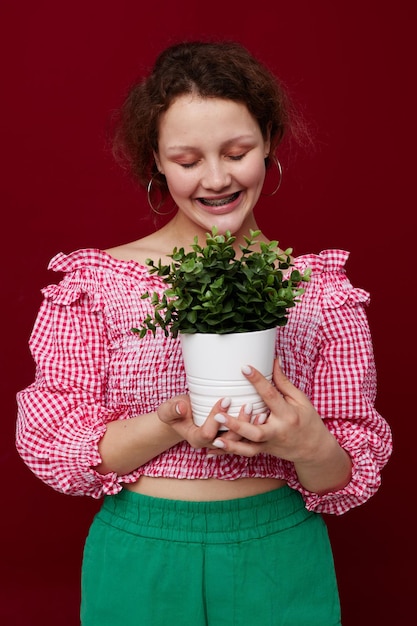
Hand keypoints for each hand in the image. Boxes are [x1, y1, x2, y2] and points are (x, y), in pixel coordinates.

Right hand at [157, 394, 257, 451]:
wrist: (182, 417)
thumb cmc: (175, 413)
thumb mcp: (167, 410)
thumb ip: (172, 409)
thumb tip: (182, 407)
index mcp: (196, 439)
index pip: (208, 433)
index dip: (216, 417)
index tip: (225, 399)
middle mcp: (211, 443)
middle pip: (228, 439)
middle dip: (239, 423)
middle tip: (248, 405)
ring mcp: (223, 441)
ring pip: (240, 440)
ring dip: (250, 427)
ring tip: (261, 412)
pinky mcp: (232, 436)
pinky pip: (245, 436)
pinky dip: (254, 427)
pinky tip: (264, 415)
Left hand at [210, 359, 351, 493]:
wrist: (314, 450)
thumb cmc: (308, 421)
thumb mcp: (300, 400)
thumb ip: (284, 382)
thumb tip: (274, 361)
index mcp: (288, 414)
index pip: (271, 396)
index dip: (258, 381)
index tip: (244, 368)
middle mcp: (277, 431)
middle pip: (256, 431)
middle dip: (237, 424)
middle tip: (218, 415)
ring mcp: (269, 444)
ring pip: (248, 447)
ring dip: (231, 444)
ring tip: (214, 437)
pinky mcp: (263, 451)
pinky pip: (244, 453)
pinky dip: (229, 452)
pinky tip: (212, 450)